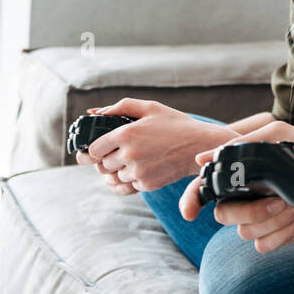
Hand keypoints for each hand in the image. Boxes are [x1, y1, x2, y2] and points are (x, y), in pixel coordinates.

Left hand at [77, 98, 231, 193]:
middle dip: (107, 159)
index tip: (103, 147)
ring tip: (134, 160)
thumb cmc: (176, 124)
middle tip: (120, 152)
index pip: (93, 150)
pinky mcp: (147, 184)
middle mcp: (129, 154)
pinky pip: (126, 187)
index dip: (96, 149)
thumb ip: (121, 107)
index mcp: (126, 133)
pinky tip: (138, 170)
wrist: (201, 145)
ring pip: (114, 177)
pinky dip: (129, 180)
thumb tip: (94, 113)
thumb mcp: (150, 108)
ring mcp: (138, 171)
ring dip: (119, 170)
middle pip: (102, 165)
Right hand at [177, 120, 293, 253]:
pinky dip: (282, 233)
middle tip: (277, 199)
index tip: (190, 212)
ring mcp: (261, 218)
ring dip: (274, 219)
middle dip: (250, 211)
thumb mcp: (279, 137)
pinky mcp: (276, 235)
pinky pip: (262, 245)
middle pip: (223, 215)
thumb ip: (243, 144)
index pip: (206, 188)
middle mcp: (246, 197)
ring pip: (244, 231)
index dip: (191, 200)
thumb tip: (201, 157)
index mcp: (242, 174)